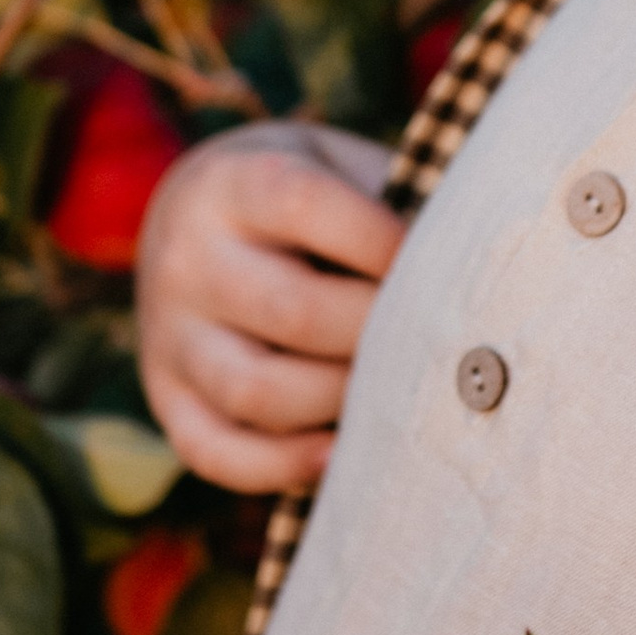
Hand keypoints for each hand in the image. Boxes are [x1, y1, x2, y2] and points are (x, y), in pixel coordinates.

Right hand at [136, 122, 404, 491]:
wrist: (196, 214)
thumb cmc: (306, 196)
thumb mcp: (336, 168)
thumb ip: (390, 206)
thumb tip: (470, 281)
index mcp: (233, 182)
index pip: (306, 206)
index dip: (386, 241)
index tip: (438, 262)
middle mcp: (186, 256)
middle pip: (293, 311)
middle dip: (381, 334)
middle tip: (435, 340)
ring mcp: (167, 334)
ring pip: (256, 391)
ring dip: (342, 402)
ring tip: (395, 392)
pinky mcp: (165, 397)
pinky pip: (215, 452)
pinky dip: (283, 466)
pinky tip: (341, 455)